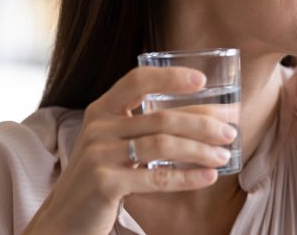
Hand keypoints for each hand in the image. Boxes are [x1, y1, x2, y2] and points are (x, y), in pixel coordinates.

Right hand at [23, 67, 237, 234]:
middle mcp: (99, 127)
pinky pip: (156, 177)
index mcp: (102, 109)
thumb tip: (206, 118)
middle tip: (232, 128)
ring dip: (200, 150)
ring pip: (162, 145)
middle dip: (203, 122)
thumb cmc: (101, 175)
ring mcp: (99, 155)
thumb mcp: (114, 142)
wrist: (64, 219)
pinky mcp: (104, 183)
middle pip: (161, 117)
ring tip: (225, 154)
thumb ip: (143, 125)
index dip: (170, 77)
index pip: (137, 80)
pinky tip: (209, 176)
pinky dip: (187, 177)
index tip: (203, 80)